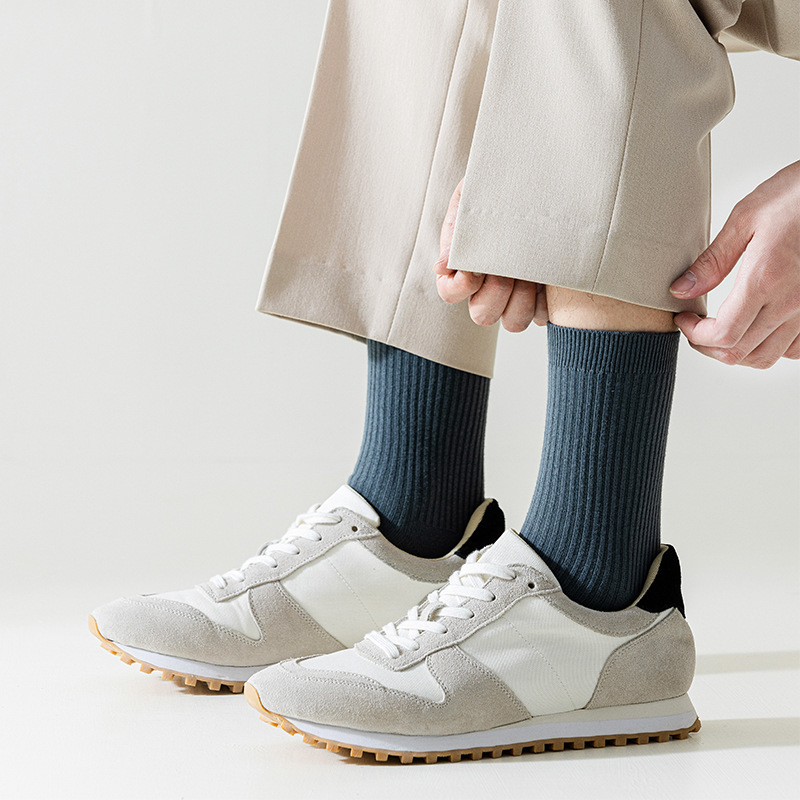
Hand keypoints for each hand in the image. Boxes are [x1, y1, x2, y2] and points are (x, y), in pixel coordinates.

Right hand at [434, 178, 547, 331]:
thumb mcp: (472, 196)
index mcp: (464, 266)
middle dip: (498, 290)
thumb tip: (442, 266)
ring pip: (513, 323)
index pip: (450, 293)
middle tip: (510, 263)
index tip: (477, 265)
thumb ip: (458, 228)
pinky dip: (544, 301)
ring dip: (522, 299)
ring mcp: (515, 295)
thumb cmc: (499, 186)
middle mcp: (488, 288)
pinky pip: (541, 316)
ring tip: (531, 269)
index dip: (462, 285)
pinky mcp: (542, 296)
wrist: (539, 178)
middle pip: (482, 315)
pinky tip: (547, 277)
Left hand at [670, 161, 799, 367]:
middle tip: (694, 328)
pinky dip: (770, 349)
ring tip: (720, 332)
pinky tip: (757, 329)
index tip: (684, 320)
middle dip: (707, 346)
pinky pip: (794, 349)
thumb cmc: (798, 195)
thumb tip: (682, 290)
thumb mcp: (746, 218)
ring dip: (736, 352)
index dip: (695, 335)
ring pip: (766, 357)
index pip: (723, 334)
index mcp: (765, 279)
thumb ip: (712, 261)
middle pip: (740, 352)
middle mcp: (790, 301)